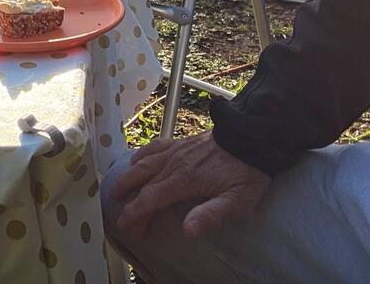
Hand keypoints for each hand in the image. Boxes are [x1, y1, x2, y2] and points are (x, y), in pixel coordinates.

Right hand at [110, 133, 270, 240]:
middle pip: (141, 181)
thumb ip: (211, 215)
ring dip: (128, 177)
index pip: (150, 198)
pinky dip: (140, 155)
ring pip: (143, 163)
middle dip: (127, 198)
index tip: (126, 226)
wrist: (252, 138)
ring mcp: (176, 150)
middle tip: (118, 213)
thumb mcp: (236, 201)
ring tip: (117, 189)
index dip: (135, 214)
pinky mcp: (181, 142)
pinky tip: (136, 160)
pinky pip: (154, 147)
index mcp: (184, 180)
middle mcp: (174, 163)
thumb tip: (187, 231)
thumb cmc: (246, 173)